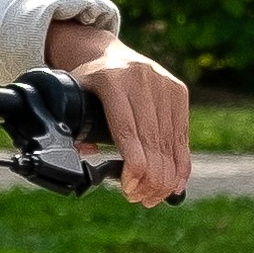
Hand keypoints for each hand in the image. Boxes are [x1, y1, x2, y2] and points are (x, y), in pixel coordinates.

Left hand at [46, 13, 190, 205]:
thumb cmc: (87, 85)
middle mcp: (141, 79)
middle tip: (139, 199)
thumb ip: (72, 126)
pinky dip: (180, 163)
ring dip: (164, 176)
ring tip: (152, 198)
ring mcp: (163, 83)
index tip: (128, 188)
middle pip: (151, 139)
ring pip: (169, 140)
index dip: (132, 163)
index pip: (126, 129)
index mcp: (110, 80)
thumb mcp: (72, 97)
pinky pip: (182, 134)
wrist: (107, 53)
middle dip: (148, 177)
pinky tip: (175, 185)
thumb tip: (81, 156)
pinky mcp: (178, 90)